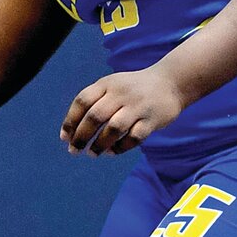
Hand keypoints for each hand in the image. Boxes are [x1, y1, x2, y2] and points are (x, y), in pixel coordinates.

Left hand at [60, 67, 185, 156]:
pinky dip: (121, 147)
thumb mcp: (112, 85)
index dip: (71, 120)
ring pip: (113, 128)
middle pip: (95, 116)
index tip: (64, 138)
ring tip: (92, 153)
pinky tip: (112, 151)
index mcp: (106, 84)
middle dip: (82, 136)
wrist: (171, 83)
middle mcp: (120, 94)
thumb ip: (94, 102)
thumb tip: (71, 131)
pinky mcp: (152, 120)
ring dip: (100, 144)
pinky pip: (134, 137)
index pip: (82, 101)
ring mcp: (137, 106)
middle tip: (74, 150)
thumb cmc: (133, 88)